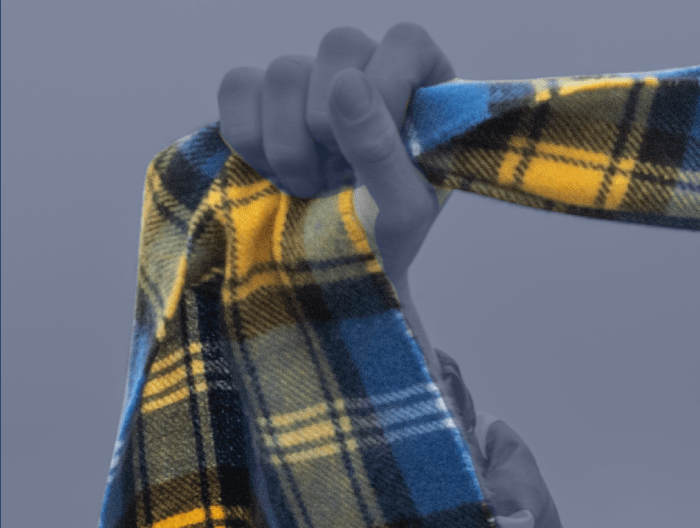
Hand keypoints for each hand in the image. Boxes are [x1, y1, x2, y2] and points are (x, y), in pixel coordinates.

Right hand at [217, 24, 453, 288]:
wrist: (331, 274)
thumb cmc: (383, 240)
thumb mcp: (400, 209)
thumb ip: (382, 148)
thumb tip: (348, 83)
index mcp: (422, 93)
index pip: (407, 42)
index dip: (389, 83)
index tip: (383, 140)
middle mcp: (366, 75)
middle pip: (339, 44)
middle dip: (334, 120)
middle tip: (342, 173)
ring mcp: (309, 83)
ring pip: (285, 71)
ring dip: (292, 145)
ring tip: (311, 186)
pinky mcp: (257, 99)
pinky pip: (238, 86)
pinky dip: (249, 138)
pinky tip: (273, 172)